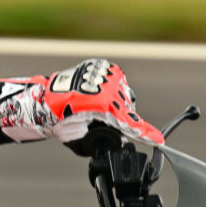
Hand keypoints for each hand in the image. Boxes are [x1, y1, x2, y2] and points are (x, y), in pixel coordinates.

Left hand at [0, 59, 163, 146]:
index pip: (127, 121)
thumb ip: (104, 137)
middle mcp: (105, 85)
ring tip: (93, 107)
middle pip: (126, 108)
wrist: (46, 98)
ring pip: (122, 95)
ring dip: (114, 104)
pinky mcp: (103, 66)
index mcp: (100, 104)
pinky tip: (96, 96)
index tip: (158, 140)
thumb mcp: (80, 137)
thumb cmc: (59, 119)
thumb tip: (119, 139)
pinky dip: (110, 91)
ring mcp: (105, 73)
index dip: (144, 132)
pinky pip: (116, 83)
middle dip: (119, 118)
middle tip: (99, 121)